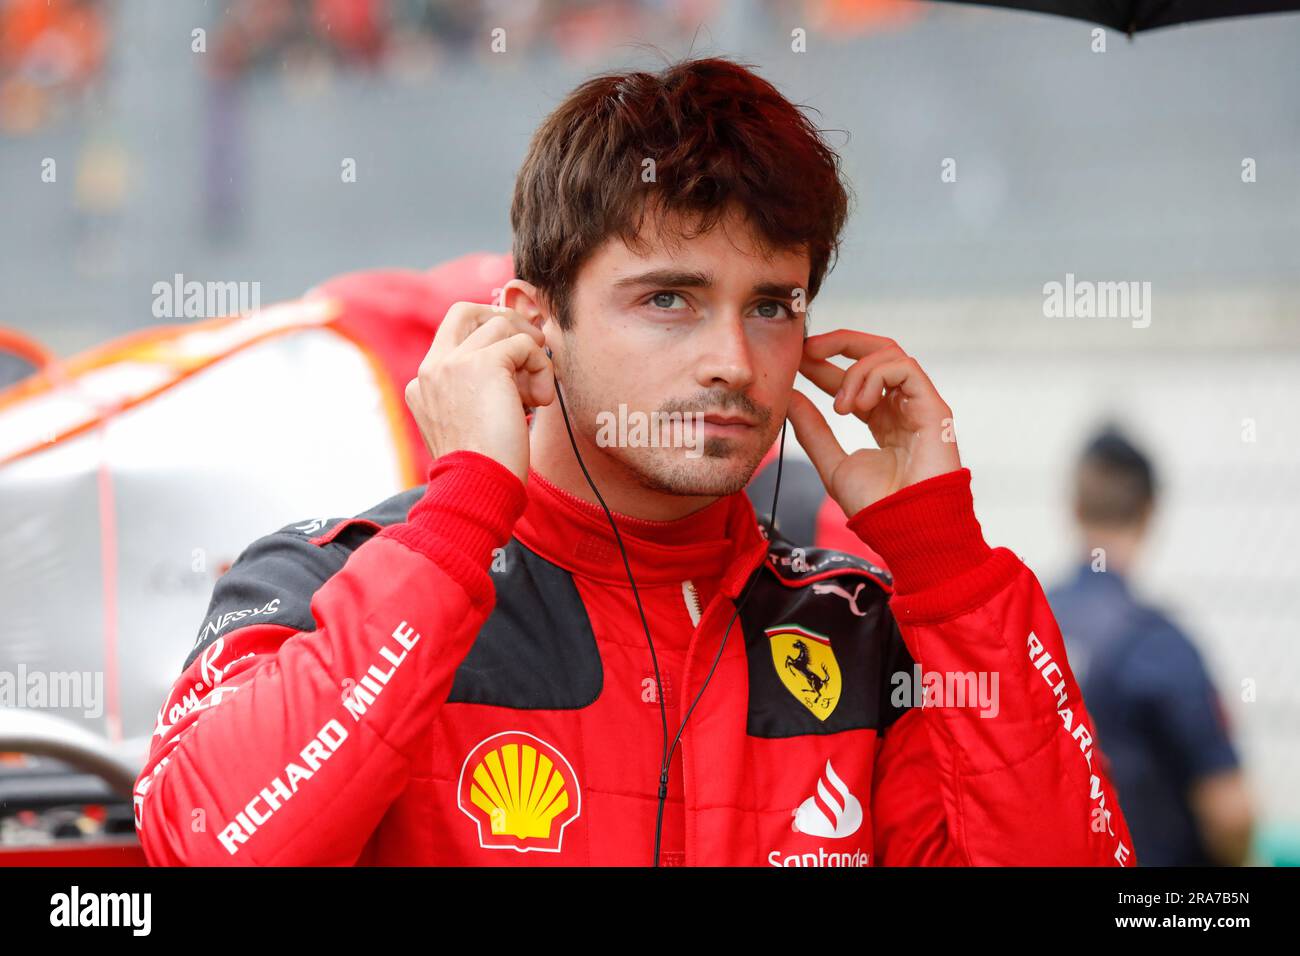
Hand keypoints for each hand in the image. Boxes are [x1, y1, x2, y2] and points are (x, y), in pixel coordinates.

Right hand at [404, 302, 553, 482]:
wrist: (475, 488)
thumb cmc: (482, 469)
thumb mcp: (471, 424)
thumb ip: (479, 392)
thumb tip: (519, 365)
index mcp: (423, 384)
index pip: (454, 335)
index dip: (490, 339)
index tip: (515, 366)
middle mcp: (432, 368)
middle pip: (467, 310)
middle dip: (505, 321)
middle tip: (530, 348)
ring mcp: (453, 363)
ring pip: (502, 324)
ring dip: (531, 353)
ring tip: (536, 393)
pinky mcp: (483, 364)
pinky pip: (525, 344)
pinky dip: (542, 367)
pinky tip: (540, 401)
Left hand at [786, 330, 960, 515]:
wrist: (905, 527)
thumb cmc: (875, 505)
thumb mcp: (831, 462)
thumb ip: (812, 429)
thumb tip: (789, 396)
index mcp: (882, 419)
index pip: (854, 377)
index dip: (824, 364)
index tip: (797, 360)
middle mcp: (902, 406)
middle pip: (876, 352)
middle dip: (839, 343)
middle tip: (808, 349)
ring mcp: (919, 405)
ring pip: (889, 354)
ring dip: (855, 371)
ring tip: (840, 407)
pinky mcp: (933, 407)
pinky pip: (905, 368)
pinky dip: (875, 376)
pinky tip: (859, 405)